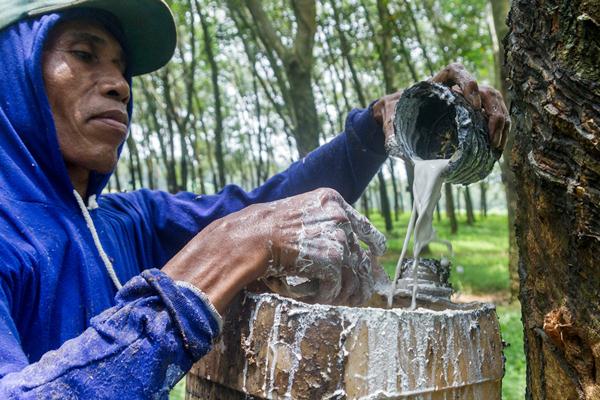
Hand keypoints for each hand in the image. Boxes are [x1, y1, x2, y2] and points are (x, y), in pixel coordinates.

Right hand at [162, 188, 386, 310]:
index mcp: (331, 200)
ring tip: (330, 301)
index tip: (375, 254)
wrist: (249, 238)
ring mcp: (337, 235)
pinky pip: (335, 285)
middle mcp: (339, 215)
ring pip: (351, 274)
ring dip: (340, 292)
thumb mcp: (298, 217)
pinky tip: (307, 295)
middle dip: (358, 279)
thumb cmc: (265, 230)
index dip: (371, 244)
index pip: (362, 225)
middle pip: (360, 254)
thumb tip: (346, 251)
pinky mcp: (332, 257)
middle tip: (356, 295)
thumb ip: (321, 227)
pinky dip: (322, 295)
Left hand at [373, 62, 509, 150]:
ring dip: (501, 125)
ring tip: (496, 147)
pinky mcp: (479, 112)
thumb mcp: (391, 116)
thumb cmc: (399, 112)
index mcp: (439, 80)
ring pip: (496, 104)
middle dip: (493, 113)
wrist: (404, 115)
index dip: (469, 85)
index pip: (458, 71)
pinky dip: (500, 131)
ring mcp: (473, 98)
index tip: (472, 106)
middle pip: (486, 90)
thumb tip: (394, 148)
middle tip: (491, 138)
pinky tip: (496, 149)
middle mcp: (460, 86)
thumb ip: (391, 128)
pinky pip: (497, 117)